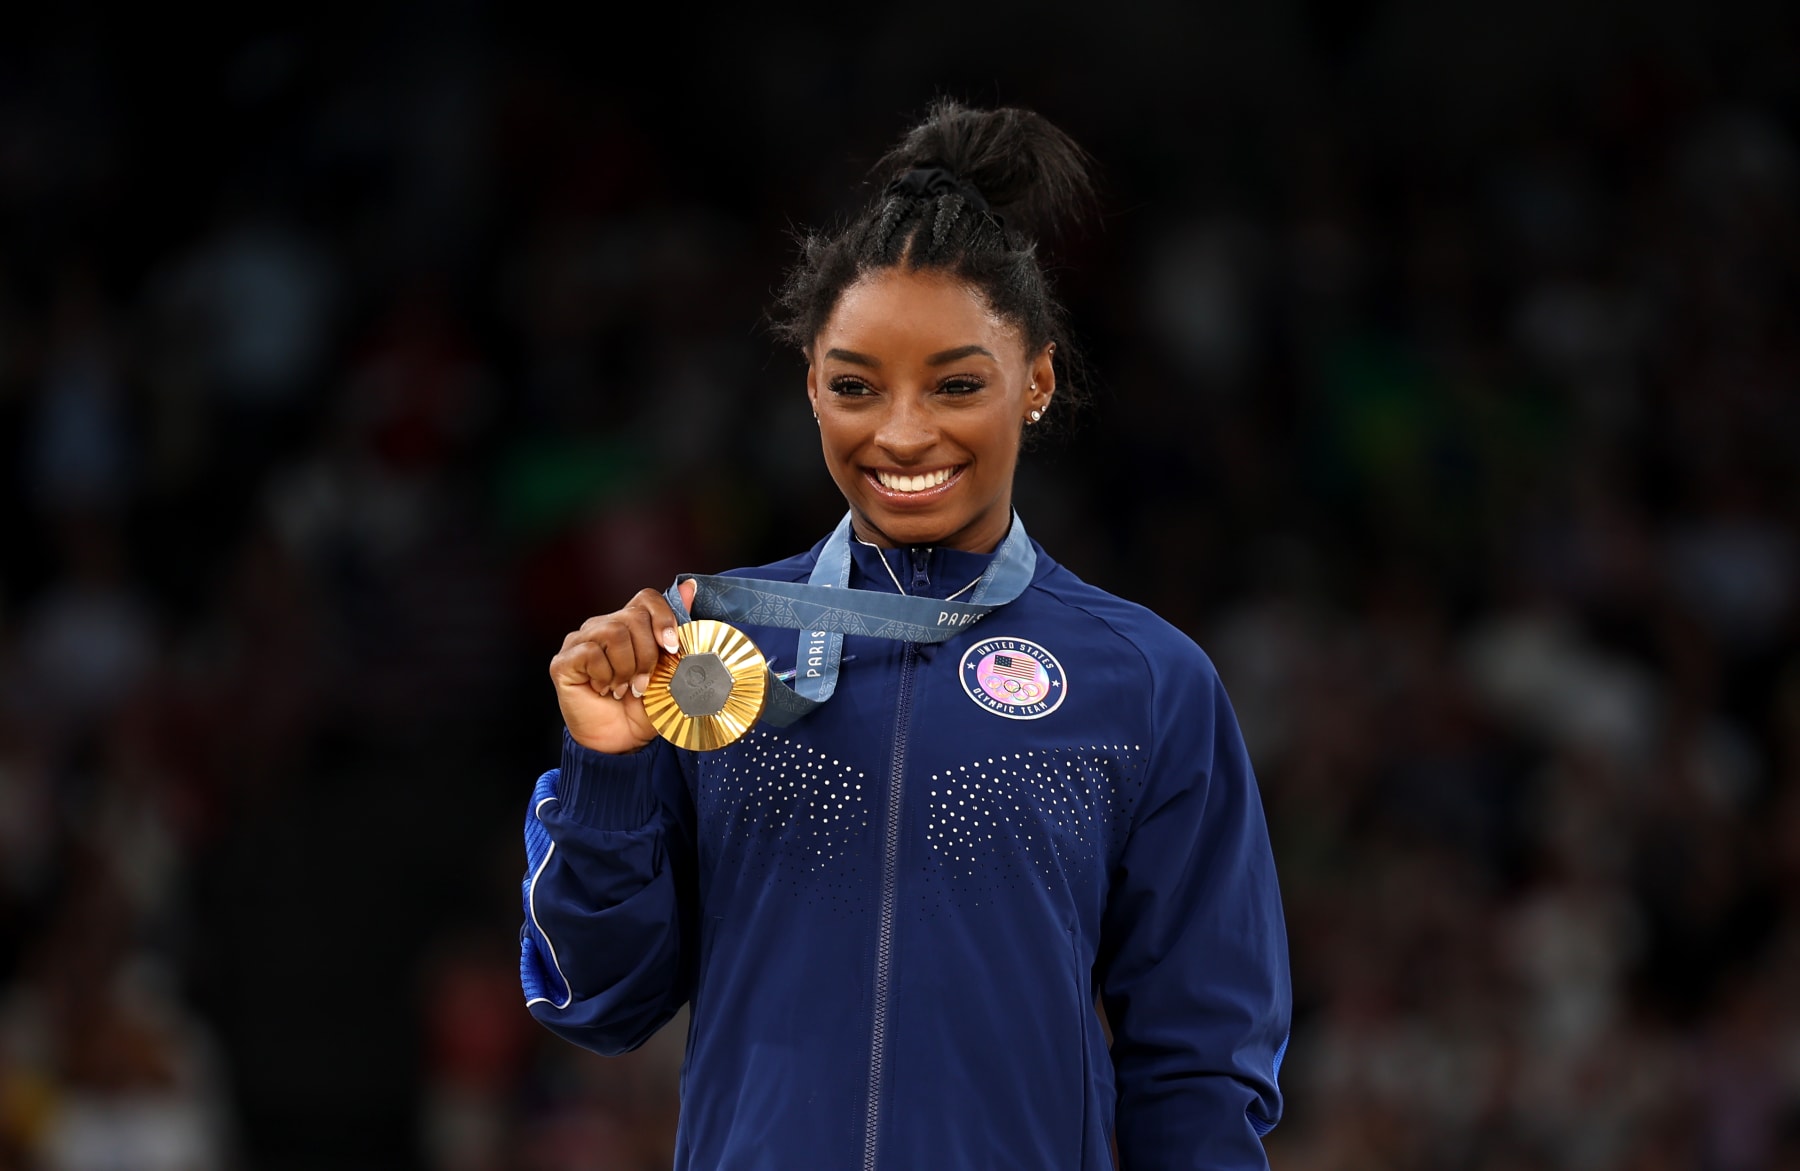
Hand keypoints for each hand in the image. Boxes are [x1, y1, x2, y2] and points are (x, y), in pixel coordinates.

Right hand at [550, 580, 696, 754]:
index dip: (663, 618)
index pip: (646, 599)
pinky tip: (604, 690)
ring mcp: (579, 642)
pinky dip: (605, 676)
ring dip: (627, 668)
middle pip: (632, 617)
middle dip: (647, 655)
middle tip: (643, 683)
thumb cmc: (644, 708)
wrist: (621, 742)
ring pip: (613, 633)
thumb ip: (676, 632)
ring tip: (625, 689)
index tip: (672, 647)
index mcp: (628, 626)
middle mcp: (601, 627)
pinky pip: (591, 654)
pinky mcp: (563, 661)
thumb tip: (690, 586)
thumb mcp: (669, 671)